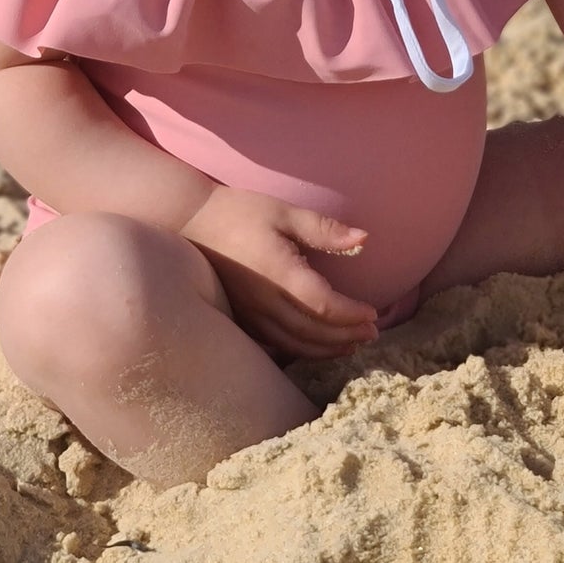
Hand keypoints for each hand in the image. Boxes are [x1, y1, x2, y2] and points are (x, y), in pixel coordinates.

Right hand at [179, 185, 380, 359]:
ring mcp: (249, 314)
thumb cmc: (238, 212)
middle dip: (345, 336)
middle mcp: (264, 301)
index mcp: (278, 273)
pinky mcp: (240, 318)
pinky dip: (301, 350)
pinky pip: (275, 344)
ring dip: (326, 349)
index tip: (373, 314)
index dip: (351, 315)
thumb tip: (364, 239)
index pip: (323, 305)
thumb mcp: (283, 212)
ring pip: (294, 344)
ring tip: (351, 346)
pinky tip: (316, 346)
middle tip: (372, 334)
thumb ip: (324, 229)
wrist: (190, 223)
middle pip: (312, 332)